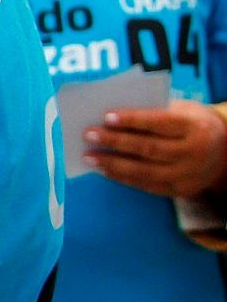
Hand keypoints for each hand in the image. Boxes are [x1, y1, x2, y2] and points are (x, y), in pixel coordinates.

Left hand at [84, 99, 226, 198]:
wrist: (225, 152)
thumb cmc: (191, 123)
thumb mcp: (182, 110)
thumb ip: (153, 112)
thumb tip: (109, 118)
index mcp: (196, 127)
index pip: (160, 123)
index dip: (132, 120)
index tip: (106, 116)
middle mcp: (194, 153)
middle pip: (149, 148)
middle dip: (115, 142)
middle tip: (88, 135)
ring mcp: (189, 175)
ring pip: (145, 171)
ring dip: (113, 164)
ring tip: (89, 156)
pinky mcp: (181, 191)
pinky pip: (147, 185)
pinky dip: (123, 178)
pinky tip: (104, 169)